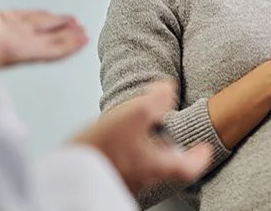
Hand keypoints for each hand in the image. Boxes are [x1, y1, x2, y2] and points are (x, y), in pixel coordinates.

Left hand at [0, 0, 88, 69]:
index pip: (26, 20)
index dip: (43, 18)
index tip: (57, 17)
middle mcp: (7, 35)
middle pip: (41, 30)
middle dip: (59, 28)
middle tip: (77, 25)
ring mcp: (13, 45)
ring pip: (48, 42)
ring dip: (68, 38)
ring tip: (85, 34)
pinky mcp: (17, 53)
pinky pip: (48, 50)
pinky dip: (67, 46)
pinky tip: (82, 41)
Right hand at [72, 80, 212, 194]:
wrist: (65, 175)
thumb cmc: (99, 150)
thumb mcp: (134, 115)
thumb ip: (158, 100)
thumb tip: (167, 88)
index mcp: (156, 166)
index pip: (189, 167)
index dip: (200, 157)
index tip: (205, 148)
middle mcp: (144, 179)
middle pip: (166, 165)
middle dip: (169, 150)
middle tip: (168, 137)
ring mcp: (125, 181)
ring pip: (144, 165)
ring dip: (145, 149)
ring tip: (137, 132)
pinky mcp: (107, 179)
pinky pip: (124, 166)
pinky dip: (126, 153)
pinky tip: (112, 141)